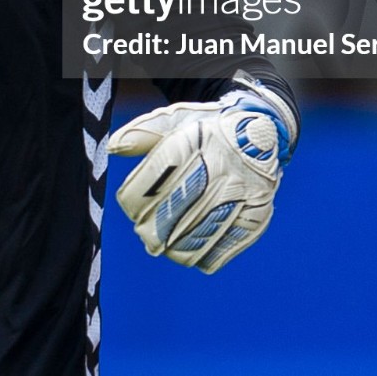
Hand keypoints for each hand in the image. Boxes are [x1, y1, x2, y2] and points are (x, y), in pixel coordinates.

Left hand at [107, 77, 295, 273]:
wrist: (263, 131)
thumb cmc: (208, 129)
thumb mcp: (177, 120)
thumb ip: (143, 133)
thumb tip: (113, 147)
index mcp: (196, 139)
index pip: (157, 178)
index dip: (136, 198)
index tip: (131, 206)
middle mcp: (221, 165)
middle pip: (177, 209)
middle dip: (153, 227)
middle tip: (144, 233)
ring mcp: (243, 192)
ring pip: (200, 233)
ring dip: (175, 247)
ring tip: (164, 246)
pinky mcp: (258, 214)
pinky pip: (226, 246)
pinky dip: (204, 256)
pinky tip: (191, 252)